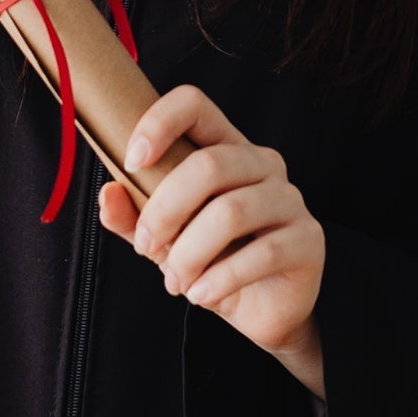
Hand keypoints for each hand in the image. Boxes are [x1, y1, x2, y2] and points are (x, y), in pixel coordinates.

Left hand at [96, 84, 326, 398]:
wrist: (258, 311)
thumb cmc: (209, 260)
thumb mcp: (162, 238)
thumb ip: (131, 217)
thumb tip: (108, 195)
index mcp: (225, 147)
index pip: (194, 104)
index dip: (159, 123)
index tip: (131, 161)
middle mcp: (262, 163)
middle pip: (209, 165)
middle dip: (165, 210)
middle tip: (146, 245)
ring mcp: (290, 199)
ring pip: (231, 212)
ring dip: (190, 252)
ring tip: (175, 280)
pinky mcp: (309, 240)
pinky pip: (262, 253)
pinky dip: (220, 278)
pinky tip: (201, 294)